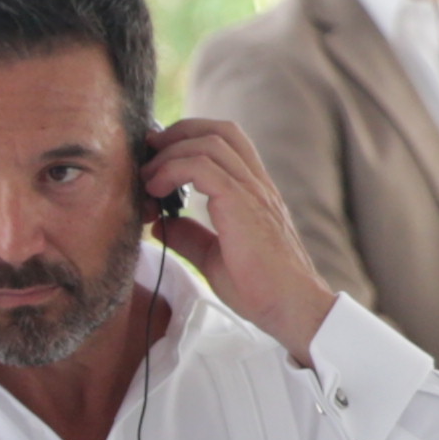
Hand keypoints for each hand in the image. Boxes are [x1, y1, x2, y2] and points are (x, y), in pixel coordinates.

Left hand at [148, 115, 336, 360]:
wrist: (290, 308)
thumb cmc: (260, 289)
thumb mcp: (214, 258)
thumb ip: (191, 237)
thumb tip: (162, 223)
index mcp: (254, 192)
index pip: (227, 142)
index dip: (190, 138)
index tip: (158, 156)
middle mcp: (256, 185)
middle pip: (219, 131)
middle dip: (178, 133)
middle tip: (149, 154)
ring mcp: (252, 192)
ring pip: (209, 142)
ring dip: (170, 153)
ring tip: (148, 178)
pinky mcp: (242, 205)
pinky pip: (202, 168)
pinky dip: (173, 170)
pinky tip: (156, 190)